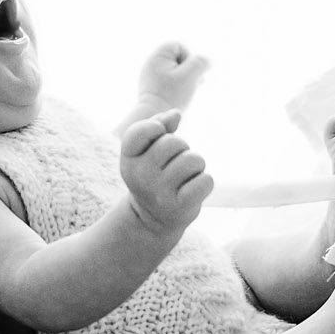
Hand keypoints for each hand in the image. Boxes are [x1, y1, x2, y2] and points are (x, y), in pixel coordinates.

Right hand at [119, 110, 213, 236]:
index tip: (159, 134)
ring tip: (186, 176)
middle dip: (183, 148)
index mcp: (129, 159)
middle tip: (176, 162)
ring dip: (196, 165)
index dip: (157, 127)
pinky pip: (205, 180)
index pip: (141, 131)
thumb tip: (175, 114)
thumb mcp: (146, 151)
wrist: (152, 218)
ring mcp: (160, 193)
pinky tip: (193, 190)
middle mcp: (141, 176)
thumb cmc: (153, 175)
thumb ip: (157, 126)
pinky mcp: (180, 206)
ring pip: (193, 160)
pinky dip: (205, 183)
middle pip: (174, 143)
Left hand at [135, 38, 210, 114]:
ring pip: (175, 71)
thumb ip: (201, 62)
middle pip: (178, 58)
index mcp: (157, 56)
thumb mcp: (191, 75)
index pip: (179, 46)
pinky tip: (179, 97)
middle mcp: (151, 63)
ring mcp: (150, 76)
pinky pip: (169, 81)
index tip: (190, 74)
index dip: (190, 58)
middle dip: (189, 70)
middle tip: (193, 83)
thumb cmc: (172, 95)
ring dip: (185, 79)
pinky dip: (177, 87)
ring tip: (186, 92)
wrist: (153, 117)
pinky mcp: (152, 88)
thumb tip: (207, 60)